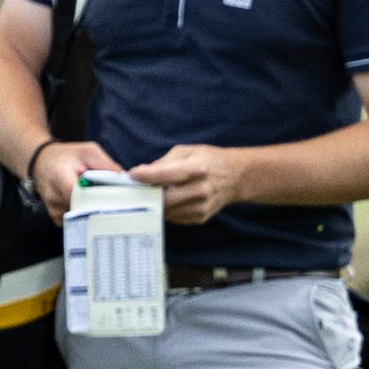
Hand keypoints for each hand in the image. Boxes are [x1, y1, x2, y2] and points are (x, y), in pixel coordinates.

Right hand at [31, 139, 122, 218]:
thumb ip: (105, 164)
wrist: (41, 161)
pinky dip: (85, 215)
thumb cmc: (66, 156)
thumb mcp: (88, 151)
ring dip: (93, 210)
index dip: (101, 200)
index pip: (82, 198)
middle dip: (100, 206)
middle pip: (83, 210)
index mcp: (61, 179)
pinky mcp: (56, 216)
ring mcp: (55, 209)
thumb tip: (124, 178)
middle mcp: (55, 198)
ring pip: (81, 218)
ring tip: (100, 200)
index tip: (116, 199)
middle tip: (114, 201)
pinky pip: (75, 222)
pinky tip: (89, 205)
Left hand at [130, 146, 249, 223]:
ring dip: (157, 203)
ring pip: (167, 210)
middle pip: (164, 197)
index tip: (131, 175)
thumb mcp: (188, 151)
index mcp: (198, 169)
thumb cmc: (209, 160)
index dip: (145, 176)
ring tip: (156, 193)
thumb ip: (164, 162)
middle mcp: (201, 190)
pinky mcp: (200, 217)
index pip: (165, 175)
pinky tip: (172, 199)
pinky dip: (168, 209)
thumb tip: (141, 174)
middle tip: (140, 187)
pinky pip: (174, 217)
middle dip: (148, 193)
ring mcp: (202, 206)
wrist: (236, 177)